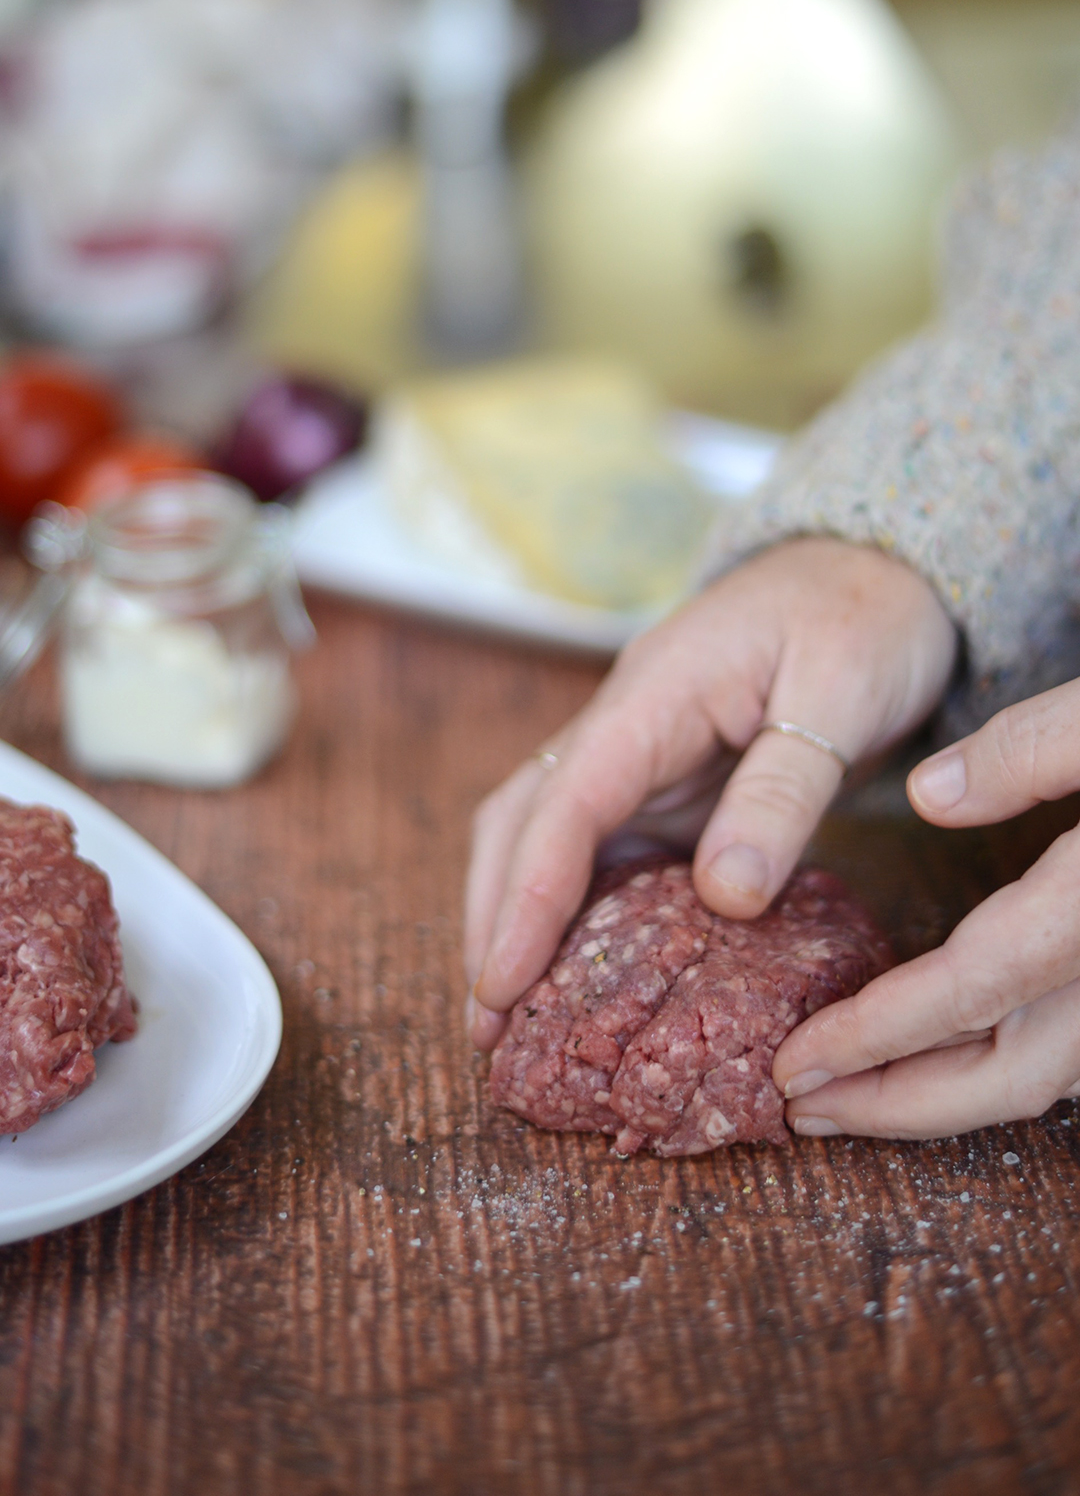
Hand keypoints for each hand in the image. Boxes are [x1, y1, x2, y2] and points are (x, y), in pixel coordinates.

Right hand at [465, 537, 956, 1047]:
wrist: (877, 565)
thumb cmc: (863, 617)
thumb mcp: (841, 694)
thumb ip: (783, 792)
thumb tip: (725, 898)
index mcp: (653, 693)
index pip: (566, 803)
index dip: (528, 897)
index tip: (502, 981)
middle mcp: (625, 724)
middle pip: (523, 820)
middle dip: (493, 918)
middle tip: (486, 1025)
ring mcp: (640, 753)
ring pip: (547, 834)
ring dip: (520, 915)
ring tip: (512, 1014)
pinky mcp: (668, 780)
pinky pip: (604, 847)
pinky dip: (579, 908)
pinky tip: (585, 971)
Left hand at [779, 677, 1079, 1138]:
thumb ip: (1030, 749)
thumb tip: (927, 795)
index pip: (973, 991)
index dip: (878, 1035)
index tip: (797, 1061)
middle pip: (1010, 1076)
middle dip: (897, 1104)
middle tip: (800, 1109)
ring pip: (1047, 1080)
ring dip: (943, 1098)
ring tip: (850, 1095)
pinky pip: (1073, 1054)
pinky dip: (1000, 1069)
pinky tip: (946, 1052)